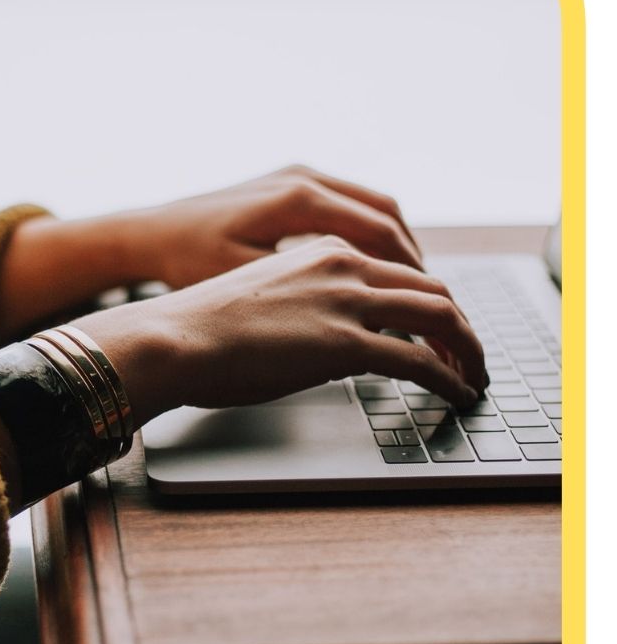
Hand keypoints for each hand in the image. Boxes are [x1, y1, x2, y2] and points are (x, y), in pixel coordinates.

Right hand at [73, 236, 485, 427]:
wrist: (171, 337)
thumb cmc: (199, 327)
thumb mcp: (261, 299)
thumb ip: (303, 306)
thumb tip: (322, 342)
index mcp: (321, 250)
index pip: (398, 269)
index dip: (428, 301)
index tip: (437, 328)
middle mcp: (342, 264)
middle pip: (431, 287)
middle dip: (460, 324)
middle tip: (468, 354)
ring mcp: (346, 300)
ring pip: (439, 315)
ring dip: (467, 349)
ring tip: (473, 376)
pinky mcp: (344, 342)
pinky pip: (419, 360)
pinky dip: (449, 378)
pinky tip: (455, 393)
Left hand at [123, 164, 423, 288]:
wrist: (150, 233)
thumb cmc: (188, 262)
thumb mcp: (247, 282)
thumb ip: (306, 292)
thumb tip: (363, 314)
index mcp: (298, 199)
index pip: (379, 233)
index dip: (410, 272)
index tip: (428, 305)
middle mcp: (304, 177)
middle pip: (385, 214)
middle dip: (412, 259)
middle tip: (431, 299)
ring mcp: (297, 175)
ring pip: (371, 205)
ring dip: (395, 244)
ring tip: (410, 286)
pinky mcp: (288, 183)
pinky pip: (348, 204)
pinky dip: (369, 233)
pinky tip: (371, 266)